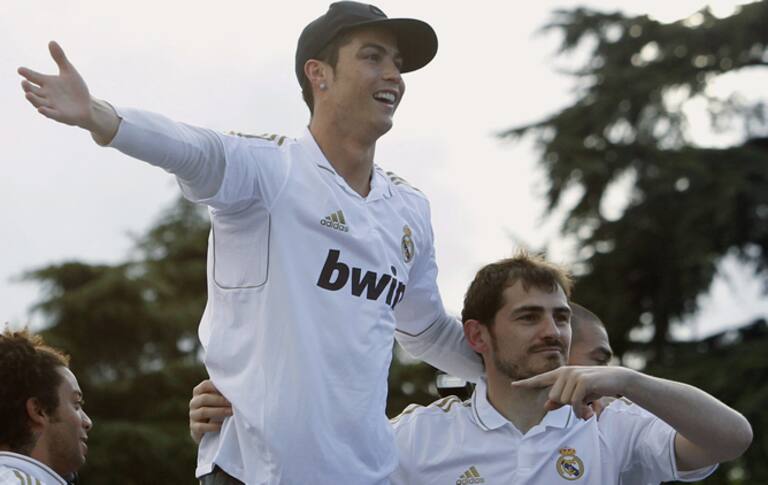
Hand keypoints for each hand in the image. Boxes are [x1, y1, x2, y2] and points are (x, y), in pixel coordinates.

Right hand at [18, 41, 92, 127]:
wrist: (87, 106)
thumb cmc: (76, 89)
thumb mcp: (69, 72)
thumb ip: (60, 58)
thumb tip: (51, 41)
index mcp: (47, 83)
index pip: (34, 77)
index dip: (27, 73)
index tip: (20, 69)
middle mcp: (47, 95)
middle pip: (33, 91)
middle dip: (27, 87)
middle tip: (24, 82)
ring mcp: (53, 106)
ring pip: (39, 103)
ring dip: (33, 99)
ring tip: (27, 94)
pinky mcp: (61, 116)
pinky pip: (52, 114)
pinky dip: (46, 112)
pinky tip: (41, 109)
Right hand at [189, 379, 232, 443]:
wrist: (210, 430)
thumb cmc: (219, 408)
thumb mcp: (220, 399)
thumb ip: (223, 392)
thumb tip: (237, 387)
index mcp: (199, 392)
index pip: (205, 385)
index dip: (216, 386)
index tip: (229, 389)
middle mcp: (194, 402)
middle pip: (204, 398)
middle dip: (220, 400)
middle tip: (233, 403)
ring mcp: (192, 415)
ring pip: (203, 411)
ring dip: (219, 411)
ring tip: (231, 412)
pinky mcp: (193, 428)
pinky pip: (201, 427)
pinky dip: (212, 426)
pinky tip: (222, 426)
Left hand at [511, 366, 635, 419]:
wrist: (617, 380)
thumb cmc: (595, 388)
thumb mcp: (577, 395)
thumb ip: (561, 400)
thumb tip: (546, 406)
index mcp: (561, 373)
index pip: (540, 379)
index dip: (526, 383)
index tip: (513, 385)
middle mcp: (564, 372)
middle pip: (554, 398)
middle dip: (567, 405)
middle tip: (582, 402)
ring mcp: (573, 375)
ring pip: (564, 401)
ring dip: (577, 408)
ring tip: (588, 403)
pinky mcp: (582, 381)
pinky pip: (574, 402)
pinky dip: (581, 410)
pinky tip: (588, 412)